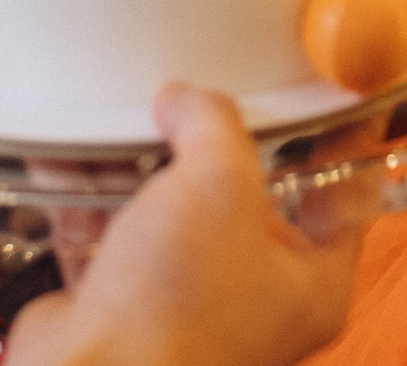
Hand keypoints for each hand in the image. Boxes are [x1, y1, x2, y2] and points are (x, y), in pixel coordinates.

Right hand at [6, 84, 362, 365]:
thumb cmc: (180, 305)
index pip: (337, 196)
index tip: (314, 97)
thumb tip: (187, 100)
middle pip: (242, 200)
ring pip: (169, 216)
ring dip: (137, 166)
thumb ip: (213, 125)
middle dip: (208, 149)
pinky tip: (68, 156)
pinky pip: (110, 238)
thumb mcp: (218, 182)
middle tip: (195, 101)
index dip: (327, 142)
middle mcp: (252, 301)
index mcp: (310, 283)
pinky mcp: (121, 310)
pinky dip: (89, 199)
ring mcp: (184, 306)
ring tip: (121, 117)